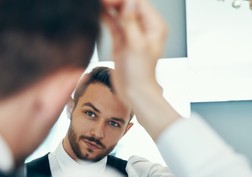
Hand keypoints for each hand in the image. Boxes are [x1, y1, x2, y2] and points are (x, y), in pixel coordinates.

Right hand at [102, 0, 179, 138]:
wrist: (134, 92)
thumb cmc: (140, 74)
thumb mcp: (135, 44)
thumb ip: (131, 21)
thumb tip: (129, 1)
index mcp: (154, 26)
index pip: (137, 3)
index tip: (107, 0)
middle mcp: (145, 28)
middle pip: (128, 6)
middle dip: (114, 2)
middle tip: (100, 2)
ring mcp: (132, 34)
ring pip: (120, 14)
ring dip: (109, 8)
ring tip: (97, 4)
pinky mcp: (122, 41)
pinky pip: (114, 24)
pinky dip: (106, 18)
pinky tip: (98, 12)